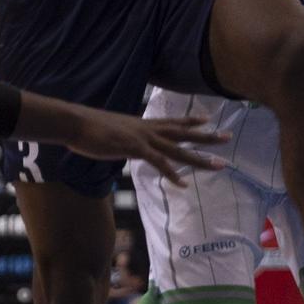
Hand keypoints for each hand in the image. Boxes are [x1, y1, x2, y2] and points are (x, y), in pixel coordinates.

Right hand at [63, 109, 229, 184]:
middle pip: (183, 133)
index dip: (191, 121)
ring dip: (200, 158)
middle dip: (207, 137)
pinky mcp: (134, 148)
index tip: (208, 119)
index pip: (172, 122)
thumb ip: (121, 137)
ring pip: (178, 149)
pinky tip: (183, 184)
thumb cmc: (88, 128)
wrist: (75, 122)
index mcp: (142, 125)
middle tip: (227, 137)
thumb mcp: (111, 131)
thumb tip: (121, 141)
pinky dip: (171, 174)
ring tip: (219, 164)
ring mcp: (142, 139)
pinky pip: (158, 163)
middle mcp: (147, 129)